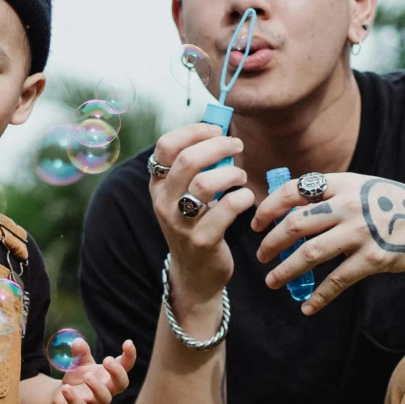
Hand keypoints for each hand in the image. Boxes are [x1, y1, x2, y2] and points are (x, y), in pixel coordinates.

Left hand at [48, 338, 136, 403]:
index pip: (125, 367)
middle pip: (121, 384)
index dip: (129, 356)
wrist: (62, 399)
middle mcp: (107, 390)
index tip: (128, 342)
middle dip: (117, 372)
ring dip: (98, 387)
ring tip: (87, 375)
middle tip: (107, 360)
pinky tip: (66, 387)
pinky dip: (73, 398)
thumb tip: (77, 341)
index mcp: (109, 376)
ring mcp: (95, 403)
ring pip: (104, 399)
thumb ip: (80, 353)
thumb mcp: (80, 364)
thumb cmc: (79, 380)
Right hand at [145, 122, 251, 299]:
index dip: (193, 131)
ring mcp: (180, 223)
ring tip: (241, 177)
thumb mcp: (184, 195)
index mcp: (158, 185)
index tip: (217, 129)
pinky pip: (226, 210)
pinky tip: (246, 199)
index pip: (166, 146)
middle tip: (237, 146)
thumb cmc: (196, 224)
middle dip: (218, 146)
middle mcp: (163, 202)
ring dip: (231, 173)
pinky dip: (242, 198)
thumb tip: (220, 130)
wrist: (195, 274)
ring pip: (205, 184)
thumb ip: (196, 166)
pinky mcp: (202, 241)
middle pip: (187, 160)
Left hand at [250, 173, 404, 314]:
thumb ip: (332, 193)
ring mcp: (360, 232)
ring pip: (308, 254)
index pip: (292, 191)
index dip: (268, 208)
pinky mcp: (371, 259)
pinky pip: (336, 281)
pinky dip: (318, 297)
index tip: (256, 223)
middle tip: (261, 255)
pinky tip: (307, 308)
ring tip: (272, 281)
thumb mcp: (364, 186)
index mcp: (343, 183)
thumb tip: (291, 207)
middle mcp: (349, 205)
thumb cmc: (395, 206)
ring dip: (284, 271)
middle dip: (270, 242)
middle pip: (294, 224)